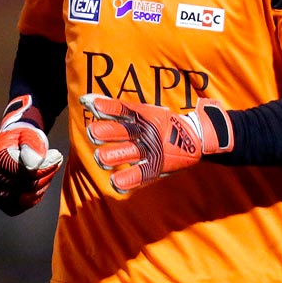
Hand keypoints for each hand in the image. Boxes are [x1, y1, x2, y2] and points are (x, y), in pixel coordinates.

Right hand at [0, 95, 63, 215]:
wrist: (12, 146)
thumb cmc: (21, 139)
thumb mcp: (27, 135)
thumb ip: (30, 146)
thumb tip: (34, 165)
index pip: (23, 173)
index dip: (43, 168)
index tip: (57, 156)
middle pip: (26, 187)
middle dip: (46, 175)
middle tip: (56, 159)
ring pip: (27, 198)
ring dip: (44, 184)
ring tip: (51, 167)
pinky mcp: (5, 204)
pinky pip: (26, 204)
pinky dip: (38, 193)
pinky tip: (43, 179)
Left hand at [79, 94, 232, 193]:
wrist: (196, 137)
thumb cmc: (161, 123)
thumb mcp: (142, 110)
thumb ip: (113, 107)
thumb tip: (85, 100)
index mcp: (142, 115)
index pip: (121, 108)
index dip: (106, 106)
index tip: (90, 105)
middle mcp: (145, 131)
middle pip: (122, 131)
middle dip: (105, 132)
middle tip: (92, 134)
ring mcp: (151, 149)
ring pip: (128, 153)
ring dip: (111, 156)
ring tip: (100, 158)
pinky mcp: (156, 166)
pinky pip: (140, 174)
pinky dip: (127, 179)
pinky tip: (115, 182)